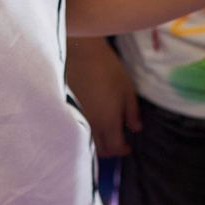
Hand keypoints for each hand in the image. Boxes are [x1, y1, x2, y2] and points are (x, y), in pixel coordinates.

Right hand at [66, 36, 141, 158]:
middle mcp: (90, 126)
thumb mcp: (127, 90)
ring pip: (86, 143)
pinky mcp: (67, 111)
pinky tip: (90, 124)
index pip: (115, 148)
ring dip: (97, 143)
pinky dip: (85, 133)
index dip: (123, 150)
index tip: (128, 146)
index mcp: (107, 123)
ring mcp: (76, 119)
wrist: (81, 53)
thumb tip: (137, 128)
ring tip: (104, 134)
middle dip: (111, 150)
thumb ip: (132, 112)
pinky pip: (77, 130)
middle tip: (117, 141)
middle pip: (100, 150)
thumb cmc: (108, 69)